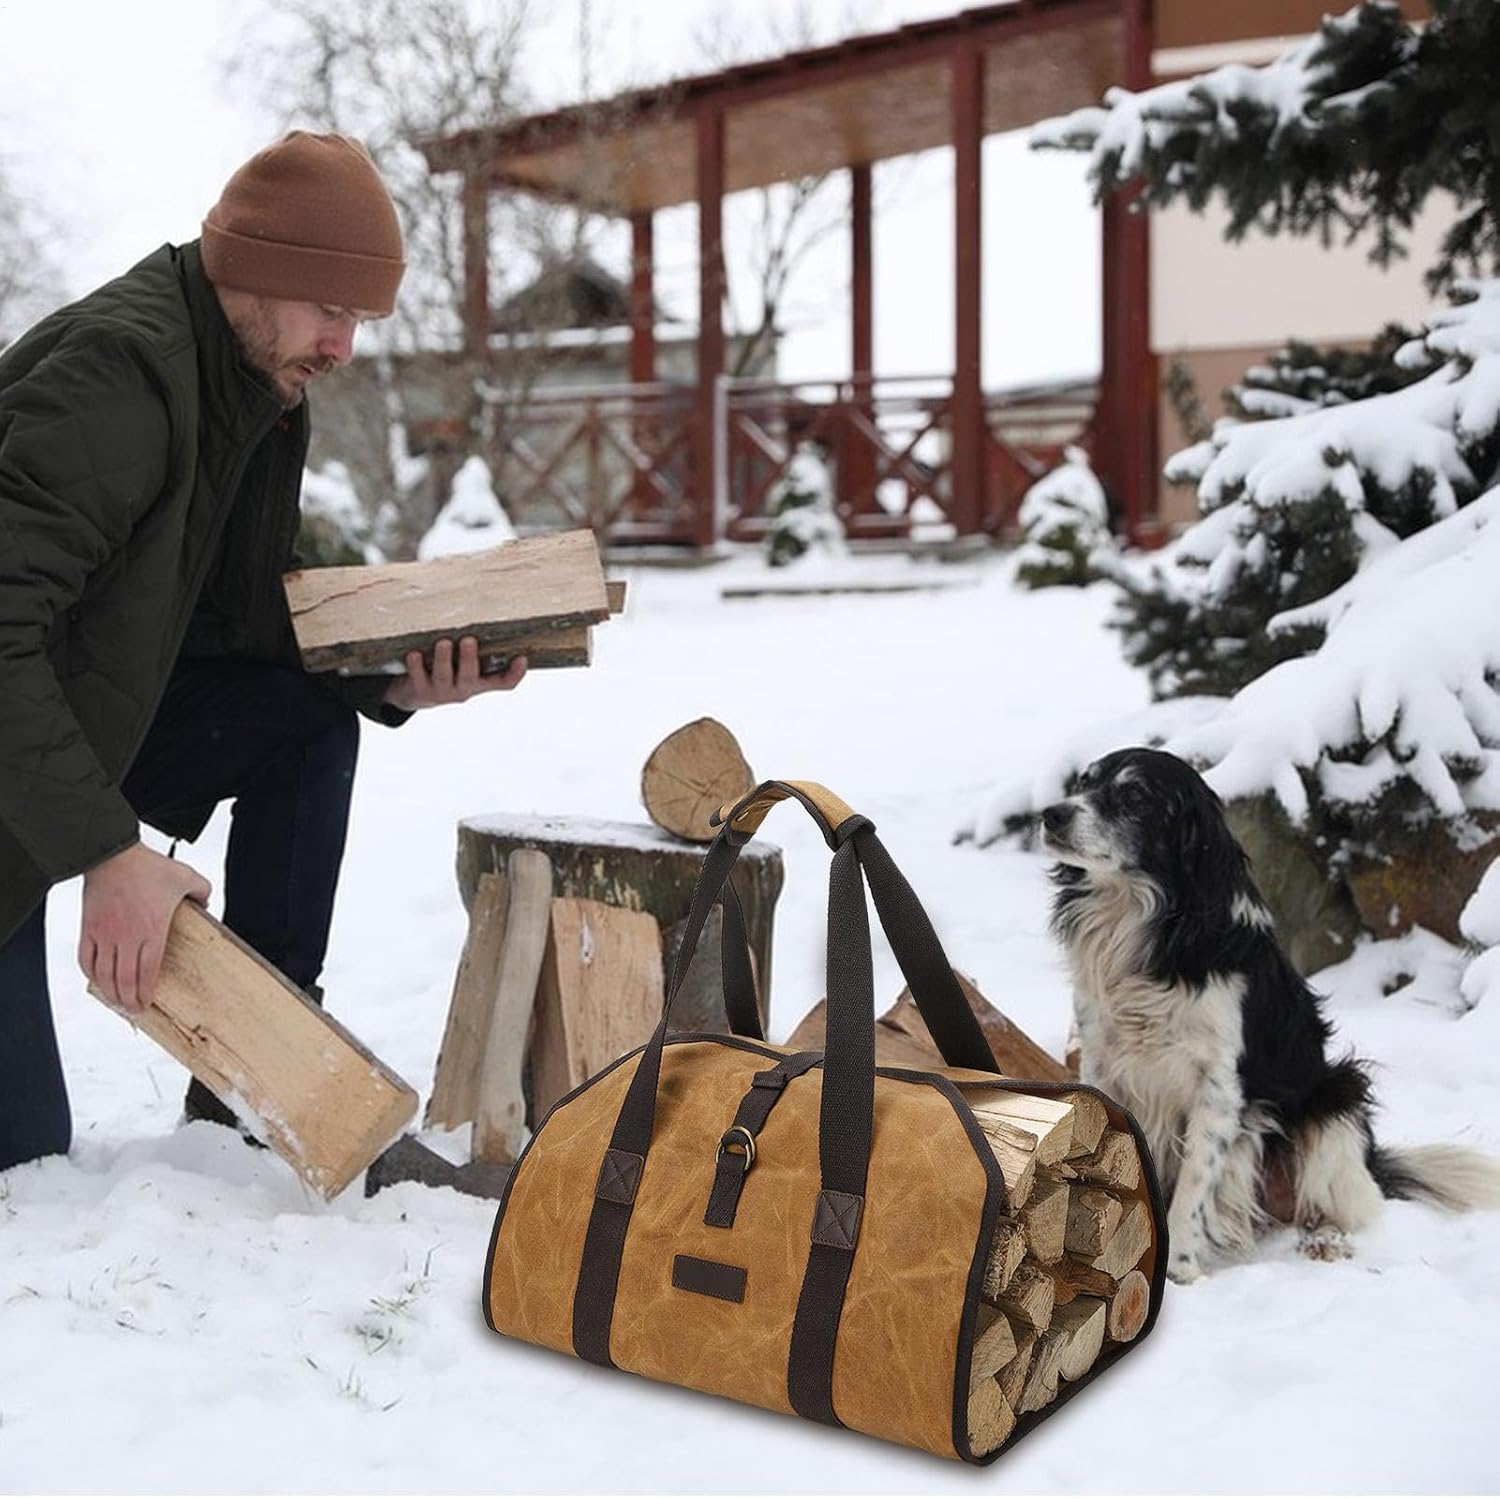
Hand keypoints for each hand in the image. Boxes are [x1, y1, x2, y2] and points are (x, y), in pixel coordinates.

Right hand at [80, 843, 211, 1013]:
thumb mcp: (186, 877)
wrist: (112, 855)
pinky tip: (97, 981)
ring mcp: (104, 934)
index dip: (145, 992)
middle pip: (125, 979)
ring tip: (117, 1003)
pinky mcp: (88, 928)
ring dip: (110, 993)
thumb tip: (207, 908)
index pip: (148, 971)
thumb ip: (202, 893)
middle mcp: (126, 936)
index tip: (147, 1004)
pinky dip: (90, 974)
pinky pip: (85, 958)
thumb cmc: (149, 867)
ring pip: (104, 974)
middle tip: (133, 1011)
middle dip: (129, 1000)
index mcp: (152, 929)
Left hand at [383, 636, 527, 712]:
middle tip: (468, 640)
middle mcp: (463, 690)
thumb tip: (488, 612)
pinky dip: (416, 665)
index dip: (515, 673)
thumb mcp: (464, 666)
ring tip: (443, 643)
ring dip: (443, 659)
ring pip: (443, 677)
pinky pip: (418, 677)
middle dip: (469, 659)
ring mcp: (442, 692)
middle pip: (470, 678)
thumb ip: (477, 649)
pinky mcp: (420, 691)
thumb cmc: (446, 671)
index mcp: (479, 683)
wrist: (416, 695)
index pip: (503, 682)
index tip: (522, 658)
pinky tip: (414, 653)